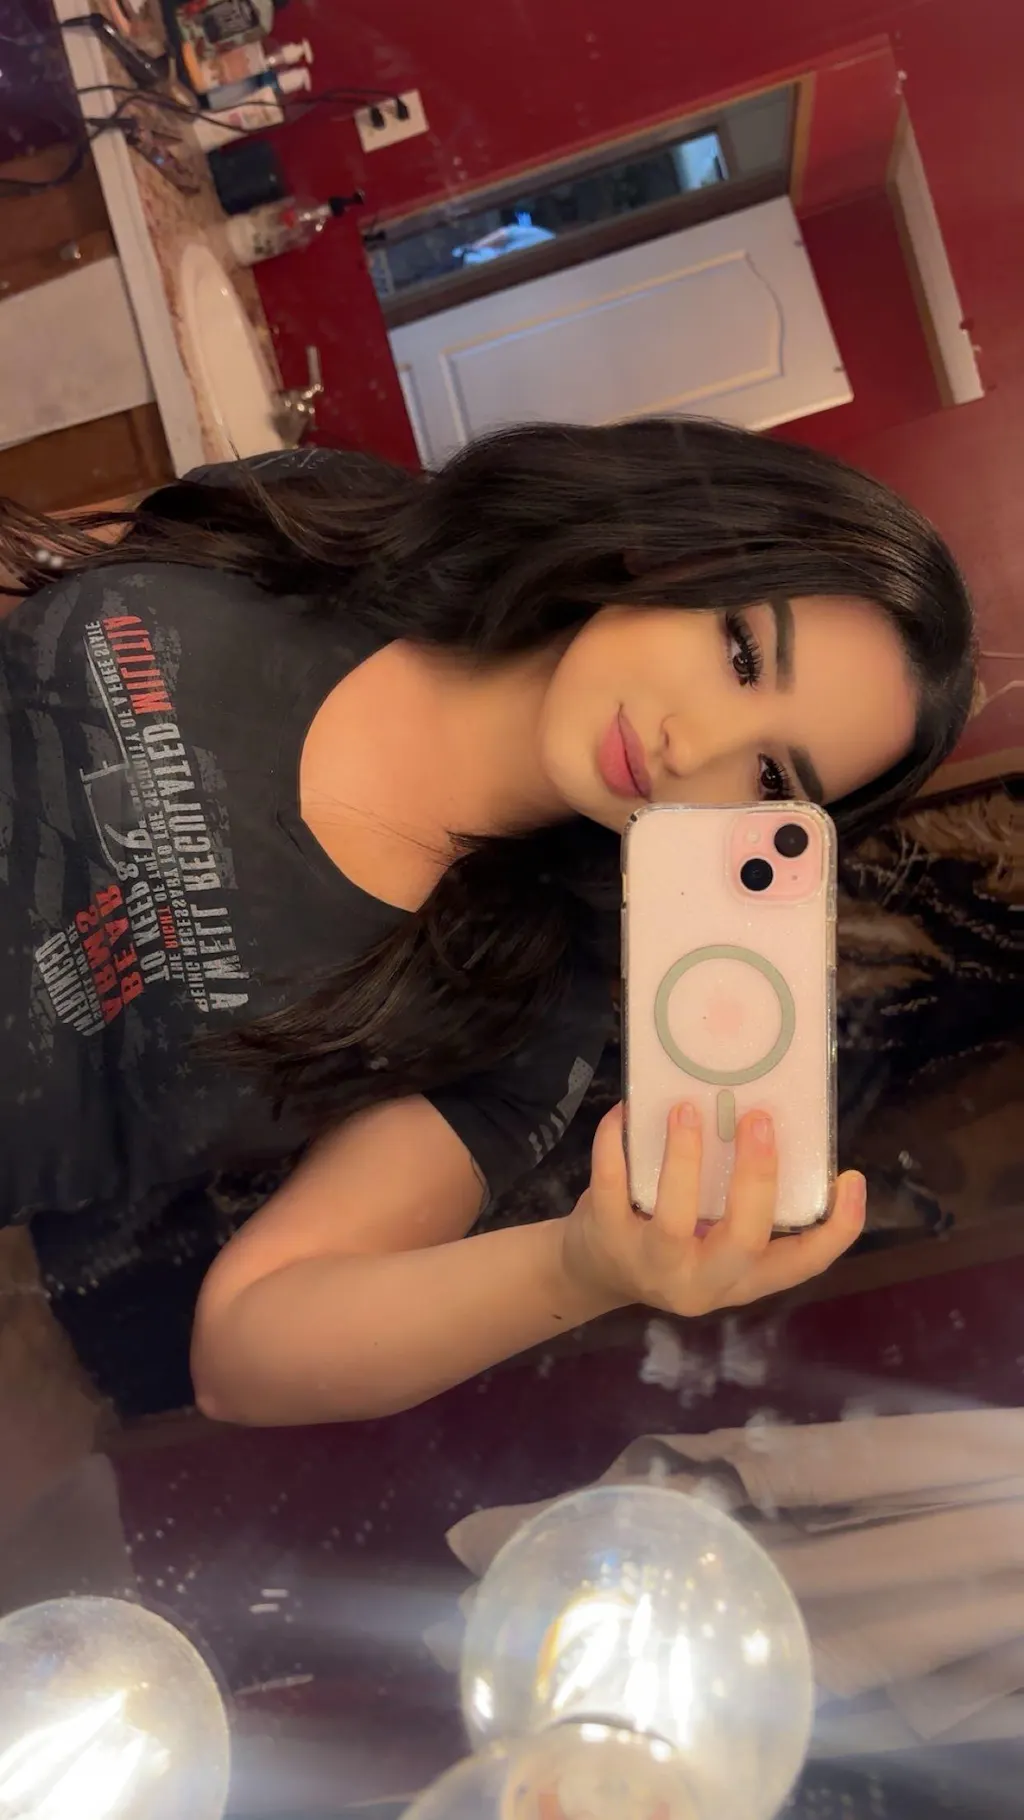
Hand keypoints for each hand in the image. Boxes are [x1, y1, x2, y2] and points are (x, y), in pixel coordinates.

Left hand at [562, 1102, 865, 1317]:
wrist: (594, 1269)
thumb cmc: (671, 1236)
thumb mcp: (713, 1235)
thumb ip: (741, 1200)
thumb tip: (768, 1118)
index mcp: (743, 1277)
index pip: (803, 1264)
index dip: (838, 1229)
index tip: (852, 1178)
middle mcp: (703, 1281)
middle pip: (743, 1242)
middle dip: (755, 1178)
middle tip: (758, 1119)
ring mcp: (651, 1265)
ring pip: (674, 1221)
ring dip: (683, 1160)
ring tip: (686, 1110)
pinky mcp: (606, 1240)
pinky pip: (612, 1187)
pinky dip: (616, 1145)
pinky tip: (625, 1111)